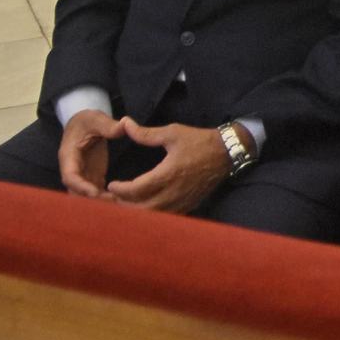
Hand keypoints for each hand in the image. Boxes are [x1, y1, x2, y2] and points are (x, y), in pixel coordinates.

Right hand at [57, 108, 125, 199]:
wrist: (83, 124)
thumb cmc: (86, 120)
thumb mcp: (95, 118)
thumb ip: (108, 124)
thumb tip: (125, 125)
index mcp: (69, 156)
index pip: (71, 177)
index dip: (81, 187)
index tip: (96, 193)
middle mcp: (73, 170)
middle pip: (77, 192)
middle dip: (91, 200)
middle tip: (111, 204)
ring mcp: (83, 175)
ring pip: (86, 196)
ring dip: (99, 202)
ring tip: (118, 206)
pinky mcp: (93, 177)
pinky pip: (96, 193)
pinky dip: (106, 199)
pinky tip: (120, 203)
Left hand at [105, 118, 230, 213]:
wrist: (227, 152)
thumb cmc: (199, 141)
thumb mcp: (172, 133)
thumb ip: (146, 133)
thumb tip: (125, 123)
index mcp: (168, 174)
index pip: (136, 189)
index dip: (120, 190)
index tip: (111, 185)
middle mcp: (174, 192)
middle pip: (141, 209)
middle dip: (124, 204)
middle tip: (114, 197)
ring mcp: (183, 201)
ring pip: (153, 216)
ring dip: (137, 212)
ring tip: (126, 203)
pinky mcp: (189, 205)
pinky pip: (166, 216)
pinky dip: (153, 215)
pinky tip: (146, 208)